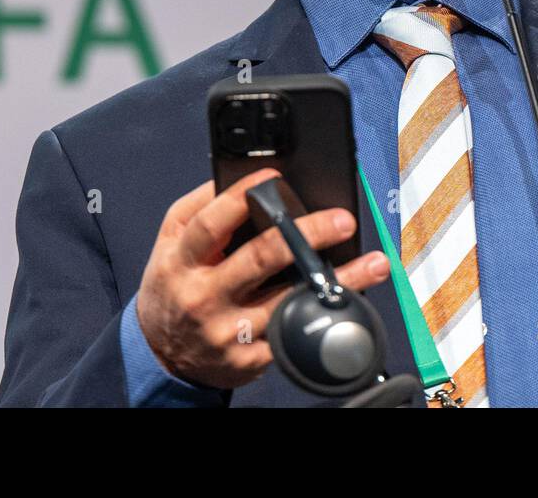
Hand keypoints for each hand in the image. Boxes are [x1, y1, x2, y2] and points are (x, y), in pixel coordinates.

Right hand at [135, 167, 389, 389]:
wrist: (164, 354)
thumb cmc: (174, 285)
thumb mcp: (169, 243)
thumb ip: (199, 207)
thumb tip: (238, 177)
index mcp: (182, 261)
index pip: (210, 225)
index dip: (241, 198)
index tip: (275, 178)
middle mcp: (204, 296)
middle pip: (260, 259)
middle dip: (306, 235)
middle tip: (343, 220)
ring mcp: (228, 332)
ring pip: (290, 301)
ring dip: (339, 282)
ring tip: (374, 263)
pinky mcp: (250, 360)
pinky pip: (294, 335)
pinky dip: (328, 318)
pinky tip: (354, 303)